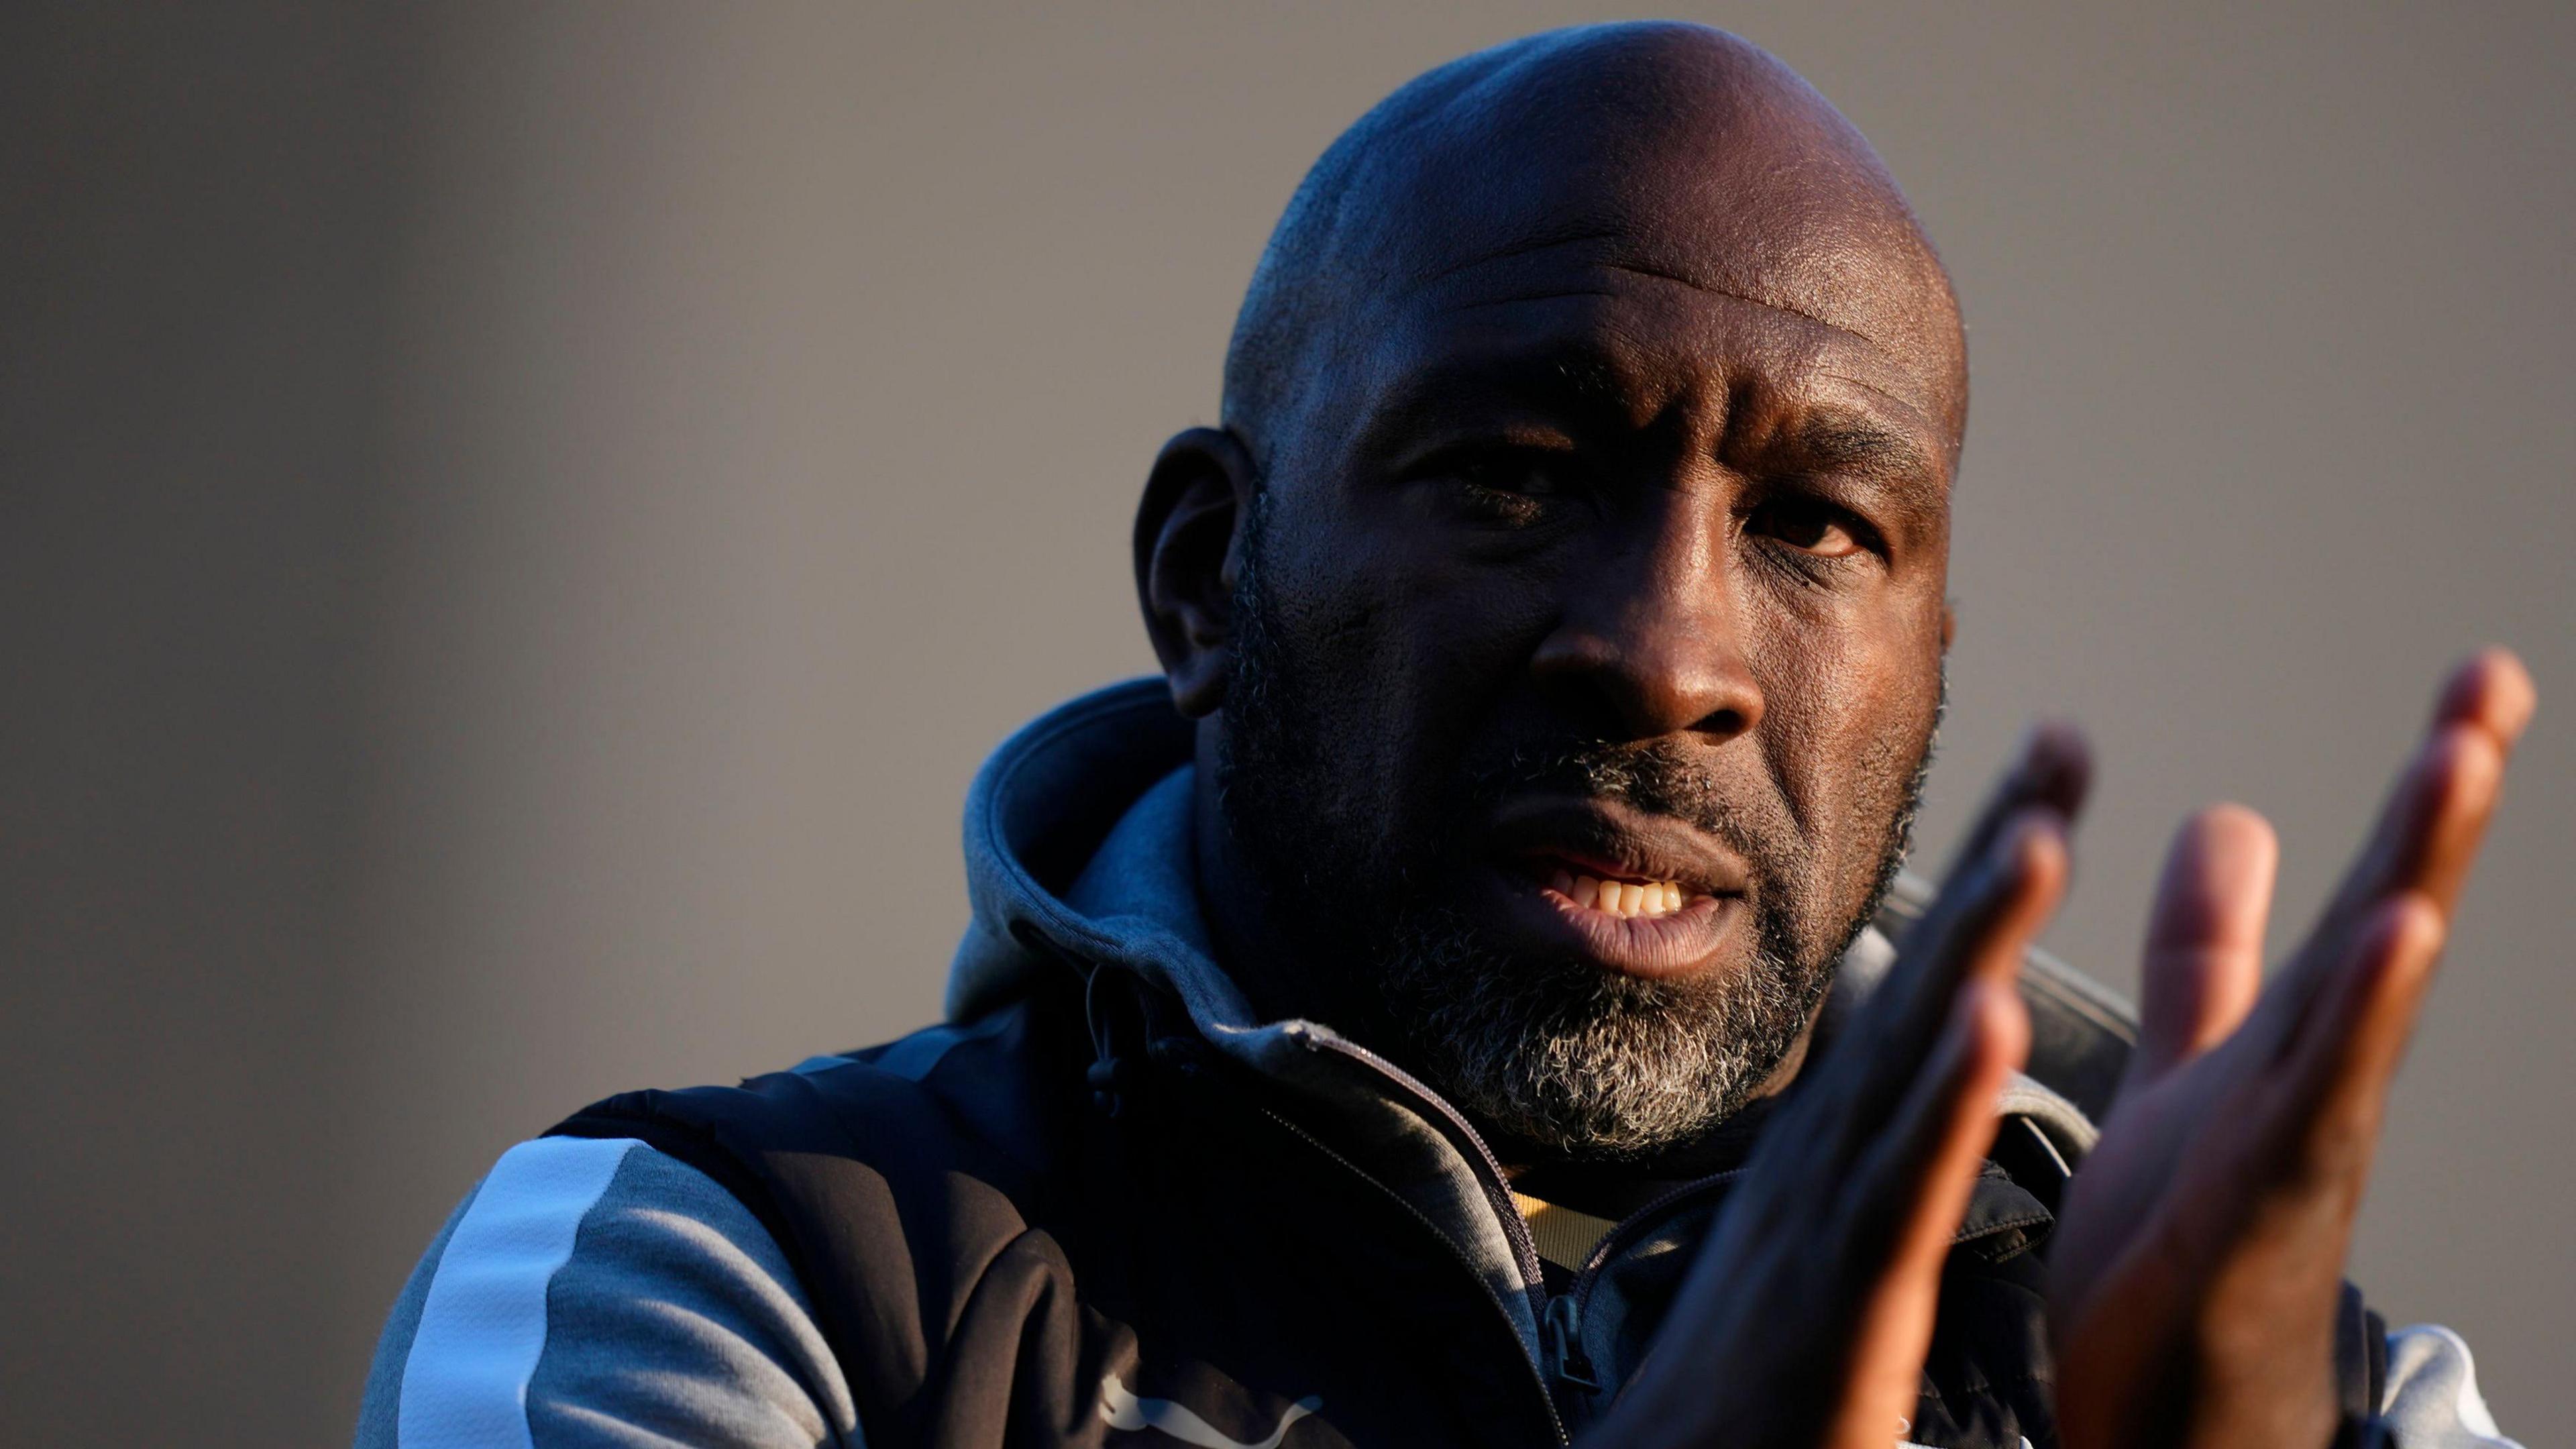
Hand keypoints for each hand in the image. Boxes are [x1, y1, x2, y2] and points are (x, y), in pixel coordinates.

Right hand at [1587, 728, 2088, 1447]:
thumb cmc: (1745, 1409)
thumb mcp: (1808, 1266)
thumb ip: (1847, 1186)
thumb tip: (1877, 1113)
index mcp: (1833, 1161)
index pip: (1920, 997)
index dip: (1982, 890)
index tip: (2043, 786)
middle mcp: (1823, 1166)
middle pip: (1922, 991)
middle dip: (1994, 865)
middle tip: (2063, 745)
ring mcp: (1825, 1229)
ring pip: (1912, 1069)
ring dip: (1975, 948)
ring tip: (2041, 838)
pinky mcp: (1840, 1311)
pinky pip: (1899, 1199)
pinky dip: (1941, 1110)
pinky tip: (1987, 1026)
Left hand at [2048, 650, 2535, 1448]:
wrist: (2163, 1419)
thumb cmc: (2185, 1246)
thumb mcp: (2192, 1067)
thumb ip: (2209, 956)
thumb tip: (2230, 816)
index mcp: (2295, 1041)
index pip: (2374, 893)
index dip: (2428, 795)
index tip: (2484, 680)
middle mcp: (2316, 1083)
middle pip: (2395, 924)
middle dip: (2444, 808)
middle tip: (2493, 685)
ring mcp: (2301, 1150)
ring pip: (2368, 999)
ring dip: (2417, 877)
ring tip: (2461, 758)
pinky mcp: (2259, 1218)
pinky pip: (2313, 1108)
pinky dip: (2356, 1022)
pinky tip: (2399, 933)